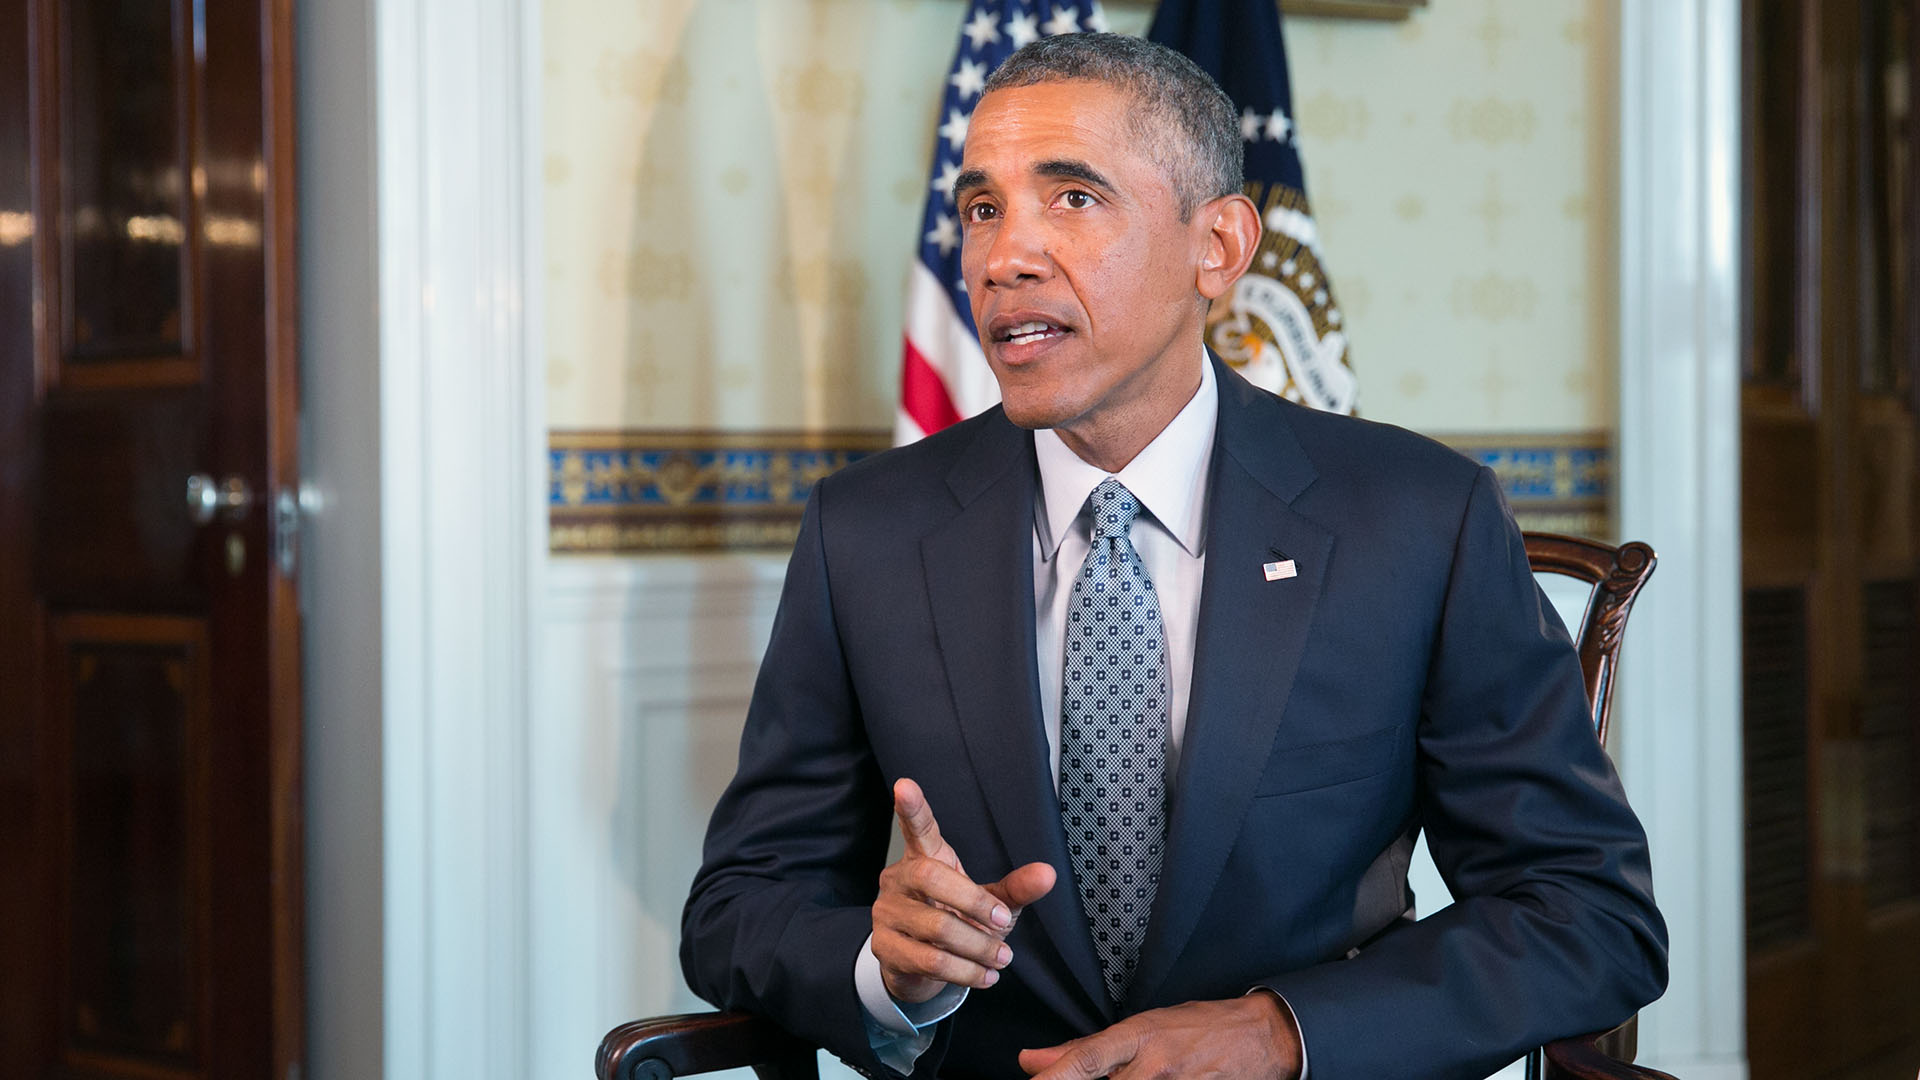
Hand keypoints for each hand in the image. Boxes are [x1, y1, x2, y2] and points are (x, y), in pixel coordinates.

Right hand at [871, 778, 1056, 1003]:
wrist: (921, 966)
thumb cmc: (957, 921)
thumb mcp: (992, 903)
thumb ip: (1017, 888)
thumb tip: (1049, 874)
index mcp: (925, 857)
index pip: (917, 828)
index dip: (911, 808)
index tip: (904, 785)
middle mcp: (899, 879)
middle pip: (931, 878)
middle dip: (975, 903)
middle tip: (1004, 923)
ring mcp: (886, 912)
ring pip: (936, 927)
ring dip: (978, 947)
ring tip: (1002, 958)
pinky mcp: (884, 947)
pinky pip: (929, 960)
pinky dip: (966, 972)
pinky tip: (984, 976)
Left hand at [1017, 992, 1302, 1079]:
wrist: (1258, 1038)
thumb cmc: (1196, 1028)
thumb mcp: (1141, 1027)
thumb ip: (1083, 1049)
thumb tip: (1031, 1061)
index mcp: (1139, 1037)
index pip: (1088, 1058)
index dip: (1058, 1075)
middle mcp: (1156, 1067)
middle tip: (1080, 1079)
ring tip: (1132, 1076)